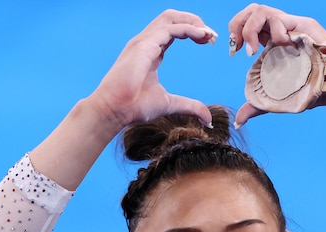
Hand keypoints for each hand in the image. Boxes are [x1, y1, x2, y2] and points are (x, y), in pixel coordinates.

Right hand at [88, 9, 216, 129]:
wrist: (114, 110)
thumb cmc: (134, 106)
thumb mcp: (170, 104)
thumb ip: (190, 107)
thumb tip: (208, 119)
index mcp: (152, 52)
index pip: (174, 31)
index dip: (192, 32)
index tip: (208, 41)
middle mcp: (147, 43)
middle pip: (172, 18)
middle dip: (194, 21)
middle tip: (211, 36)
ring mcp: (144, 42)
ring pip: (170, 17)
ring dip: (192, 21)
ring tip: (208, 34)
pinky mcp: (144, 45)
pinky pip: (170, 29)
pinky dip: (188, 29)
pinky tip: (201, 35)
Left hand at [228, 4, 325, 125]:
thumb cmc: (312, 91)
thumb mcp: (278, 99)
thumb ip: (258, 105)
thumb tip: (239, 120)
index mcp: (272, 42)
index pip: (248, 23)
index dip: (236, 31)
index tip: (236, 51)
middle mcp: (280, 31)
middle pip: (251, 11)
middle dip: (238, 24)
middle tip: (240, 47)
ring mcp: (292, 26)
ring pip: (261, 10)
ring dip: (251, 28)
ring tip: (255, 49)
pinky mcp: (303, 25)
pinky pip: (279, 18)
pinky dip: (273, 30)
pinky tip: (279, 45)